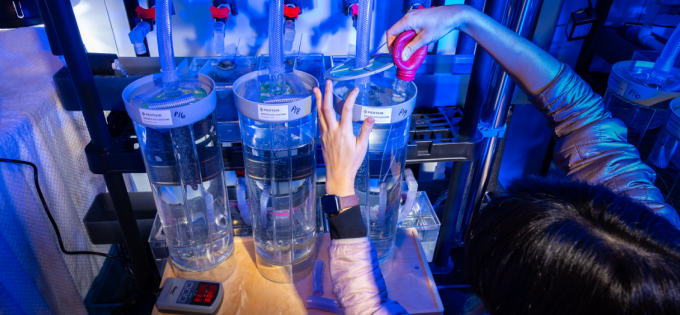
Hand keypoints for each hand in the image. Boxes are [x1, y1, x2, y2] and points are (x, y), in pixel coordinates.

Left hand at [314, 81, 374, 196]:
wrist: (338, 174)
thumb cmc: (351, 162)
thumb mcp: (362, 147)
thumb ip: (365, 130)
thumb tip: (370, 117)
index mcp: (344, 132)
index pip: (347, 110)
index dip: (351, 97)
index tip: (355, 89)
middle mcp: (332, 131)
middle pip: (328, 108)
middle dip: (328, 94)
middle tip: (327, 82)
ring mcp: (325, 134)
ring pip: (320, 114)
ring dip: (319, 101)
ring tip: (317, 90)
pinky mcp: (322, 138)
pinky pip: (319, 121)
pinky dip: (318, 112)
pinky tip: (318, 107)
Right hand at [387, 5, 469, 60]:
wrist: (453, 16)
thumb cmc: (440, 25)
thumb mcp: (425, 39)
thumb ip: (412, 48)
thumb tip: (402, 57)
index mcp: (407, 20)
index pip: (391, 32)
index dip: (390, 44)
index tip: (394, 54)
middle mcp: (408, 17)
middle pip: (396, 32)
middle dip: (397, 45)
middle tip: (401, 55)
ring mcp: (413, 16)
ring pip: (403, 31)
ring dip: (404, 41)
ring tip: (408, 51)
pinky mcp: (418, 18)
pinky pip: (409, 28)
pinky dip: (409, 36)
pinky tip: (414, 44)